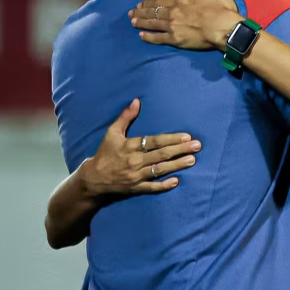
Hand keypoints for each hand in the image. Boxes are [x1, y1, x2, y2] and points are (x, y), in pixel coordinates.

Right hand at [76, 99, 201, 196]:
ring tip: (192, 161)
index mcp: (130, 145)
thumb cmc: (105, 153)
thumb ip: (125, 117)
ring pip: (159, 170)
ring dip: (177, 165)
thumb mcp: (112, 132)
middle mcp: (134, 160)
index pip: (154, 141)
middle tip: (197, 146)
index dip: (171, 139)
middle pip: (161, 155)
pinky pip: (151, 188)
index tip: (187, 136)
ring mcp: (135, 176)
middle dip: (180, 150)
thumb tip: (136, 101)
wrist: (93, 178)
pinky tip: (176, 181)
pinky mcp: (135, 188)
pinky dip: (163, 185)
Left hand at [129, 0, 240, 50]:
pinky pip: (158, 38)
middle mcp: (174, 12)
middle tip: (131, 13)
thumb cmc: (222, 10)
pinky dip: (149, 36)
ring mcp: (173, 26)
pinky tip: (141, 35)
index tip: (141, 3)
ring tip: (132, 22)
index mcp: (183, 0)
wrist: (224, 29)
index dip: (150, 2)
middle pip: (154, 11)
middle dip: (141, 11)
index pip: (162, 0)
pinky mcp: (176, 39)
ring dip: (142, 22)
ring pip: (153, 23)